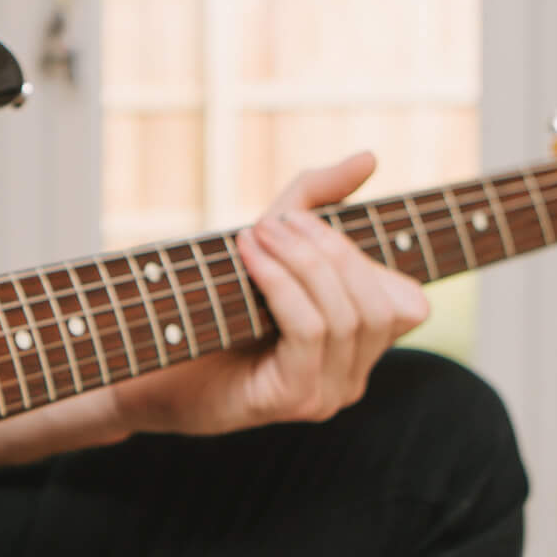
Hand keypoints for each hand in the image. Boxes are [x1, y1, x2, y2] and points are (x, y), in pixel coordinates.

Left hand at [110, 154, 429, 439]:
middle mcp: (352, 378)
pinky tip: (250, 257)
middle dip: (331, 251)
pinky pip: (309, 331)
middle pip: (380, 306)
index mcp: (358, 348)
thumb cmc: (212, 303)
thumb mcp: (271, 240)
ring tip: (258, 232)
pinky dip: (282, 284)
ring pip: (346, 317)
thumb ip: (319, 199)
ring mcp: (327, 395)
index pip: (407, 305)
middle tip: (275, 221)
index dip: (365, 256)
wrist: (149, 361)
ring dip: (303, 262)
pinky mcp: (292, 399)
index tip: (302, 218)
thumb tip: (369, 157)